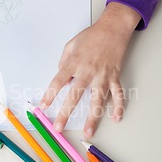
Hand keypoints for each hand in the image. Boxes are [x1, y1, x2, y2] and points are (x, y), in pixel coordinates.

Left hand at [40, 2, 140, 135]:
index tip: (43, 107)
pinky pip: (118, 94)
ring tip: (88, 132)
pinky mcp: (114, 77)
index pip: (58, 82)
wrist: (112, 28)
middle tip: (59, 127)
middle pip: (75, 96)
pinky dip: (119, 106)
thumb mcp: (70, 46)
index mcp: (74, 63)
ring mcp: (102, 76)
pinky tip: (117, 118)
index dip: (49, 95)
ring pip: (97, 100)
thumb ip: (64, 62)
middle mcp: (87, 72)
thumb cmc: (90, 36)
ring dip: (93, 118)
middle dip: (65, 113)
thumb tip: (62, 79)